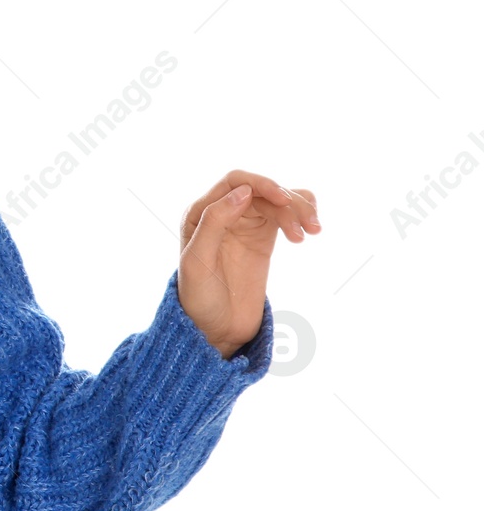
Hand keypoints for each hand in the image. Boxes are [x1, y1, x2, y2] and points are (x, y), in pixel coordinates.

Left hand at [176, 170, 321, 357]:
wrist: (215, 329)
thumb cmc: (199, 297)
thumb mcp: (197, 261)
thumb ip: (214, 222)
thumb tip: (243, 191)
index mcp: (200, 213)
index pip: (235, 182)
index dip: (261, 184)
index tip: (283, 200)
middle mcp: (222, 213)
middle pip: (261, 191)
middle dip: (286, 203)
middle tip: (307, 230)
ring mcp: (244, 224)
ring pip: (277, 200)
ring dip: (299, 209)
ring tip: (313, 232)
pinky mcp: (263, 237)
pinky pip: (285, 214)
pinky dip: (301, 214)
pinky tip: (310, 229)